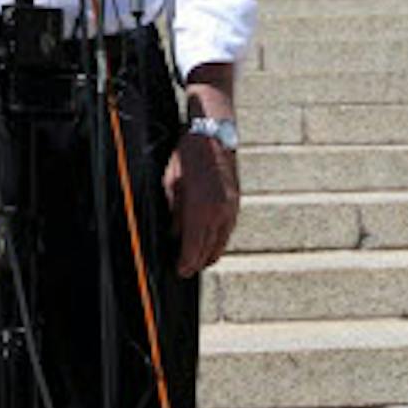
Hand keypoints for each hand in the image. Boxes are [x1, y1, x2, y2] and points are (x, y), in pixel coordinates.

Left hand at [163, 126, 238, 277]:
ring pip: (222, 243)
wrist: (212, 135)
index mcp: (200, 210)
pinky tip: (210, 241)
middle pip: (209, 251)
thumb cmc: (187, 157)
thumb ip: (174, 214)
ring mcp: (231, 208)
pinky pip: (228, 230)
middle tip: (186, 269)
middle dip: (197, 263)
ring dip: (209, 254)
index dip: (186, 264)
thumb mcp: (171, 185)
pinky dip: (219, 239)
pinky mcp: (236, 202)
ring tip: (197, 259)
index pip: (193, 250)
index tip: (179, 271)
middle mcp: (219, 213)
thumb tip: (174, 235)